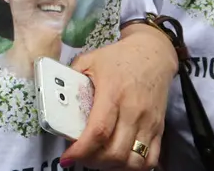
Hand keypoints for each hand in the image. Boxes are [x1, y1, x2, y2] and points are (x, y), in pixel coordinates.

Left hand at [62, 25, 174, 169]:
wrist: (153, 53)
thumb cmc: (119, 57)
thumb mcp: (90, 60)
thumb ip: (71, 77)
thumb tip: (53, 96)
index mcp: (112, 92)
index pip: (98, 131)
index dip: (82, 150)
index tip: (67, 157)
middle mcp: (133, 111)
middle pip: (115, 152)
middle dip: (94, 161)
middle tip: (81, 156)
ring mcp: (149, 122)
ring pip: (133, 161)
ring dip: (113, 166)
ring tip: (99, 159)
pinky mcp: (160, 129)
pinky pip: (151, 159)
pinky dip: (134, 166)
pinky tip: (119, 159)